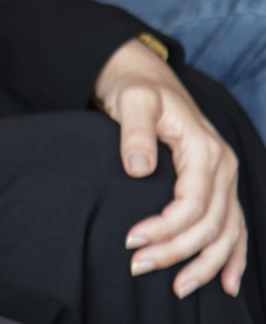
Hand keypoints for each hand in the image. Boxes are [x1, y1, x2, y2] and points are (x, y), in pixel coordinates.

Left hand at [95, 39, 246, 298]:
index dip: (166, 228)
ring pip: (226, 232)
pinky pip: (234, 227)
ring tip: (178, 288)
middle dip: (176, 251)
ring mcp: (225, 177)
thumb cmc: (135, 88)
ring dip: (205, 264)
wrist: (143, 76)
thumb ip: (135, 132)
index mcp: (204, 148)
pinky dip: (233, 256)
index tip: (131, 240)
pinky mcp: (218, 185)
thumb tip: (138, 167)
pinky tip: (226, 283)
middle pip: (209, 223)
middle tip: (138, 267)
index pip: (192, 203)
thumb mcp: (130, 100)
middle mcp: (222, 166)